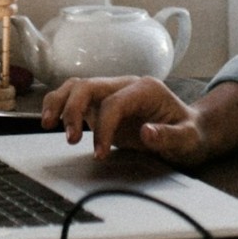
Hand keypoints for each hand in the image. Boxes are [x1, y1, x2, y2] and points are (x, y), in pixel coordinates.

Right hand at [40, 77, 208, 164]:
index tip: (99, 153)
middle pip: (88, 86)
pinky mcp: (101, 104)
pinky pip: (74, 98)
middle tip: (69, 139)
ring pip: (76, 86)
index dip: (103, 127)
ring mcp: (111, 93)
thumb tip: (147, 133)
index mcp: (146, 89)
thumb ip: (170, 136)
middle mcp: (125, 85)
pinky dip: (59, 106)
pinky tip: (51, 122)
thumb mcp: (189, 139)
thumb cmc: (190, 134)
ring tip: (47, 124)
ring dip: (59, 103)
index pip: (114, 102)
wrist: (191, 130)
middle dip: (73, 110)